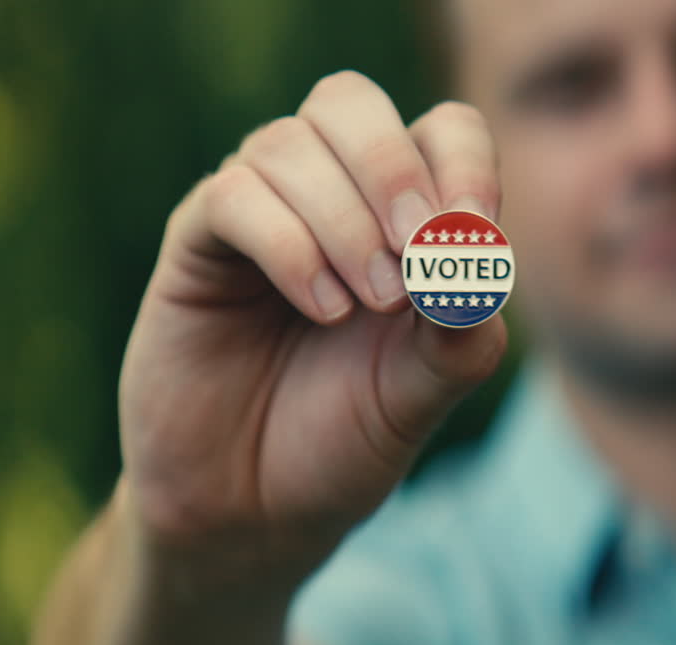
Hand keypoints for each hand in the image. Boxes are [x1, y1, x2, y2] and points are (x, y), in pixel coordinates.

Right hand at [117, 71, 506, 577]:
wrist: (252, 513)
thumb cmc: (342, 442)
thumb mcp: (421, 395)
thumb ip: (461, 335)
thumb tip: (480, 266)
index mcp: (397, 218)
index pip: (440, 131)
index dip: (464, 166)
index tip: (476, 239)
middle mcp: (324, 199)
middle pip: (350, 101)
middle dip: (394, 166)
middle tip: (421, 249)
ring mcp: (256, 216)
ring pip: (288, 144)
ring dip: (344, 218)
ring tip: (371, 304)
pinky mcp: (195, 247)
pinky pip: (232, 197)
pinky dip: (289, 244)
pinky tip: (323, 308)